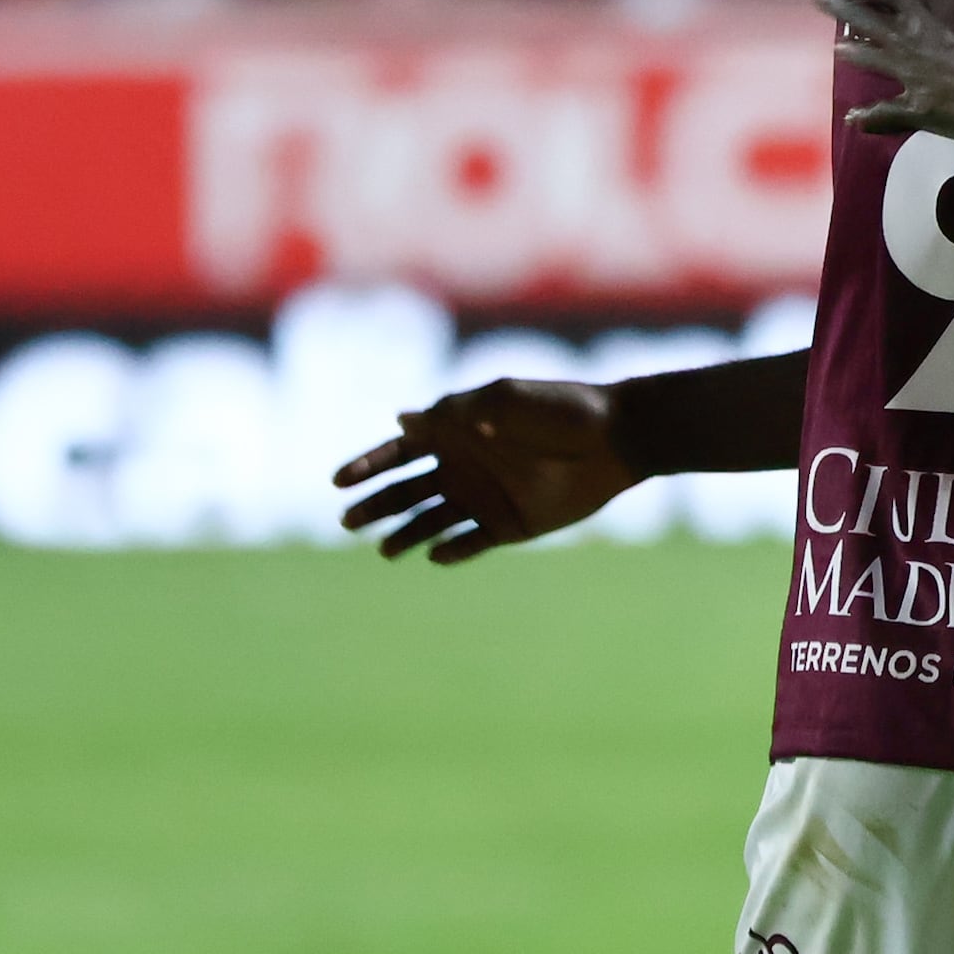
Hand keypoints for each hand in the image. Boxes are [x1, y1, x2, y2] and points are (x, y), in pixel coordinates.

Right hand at [334, 378, 638, 563]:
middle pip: (405, 492)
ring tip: (385, 548)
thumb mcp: (505, 400)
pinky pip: (469, 543)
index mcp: (456, 431)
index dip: (367, 465)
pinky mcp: (509, 525)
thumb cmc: (560, 410)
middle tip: (348, 521)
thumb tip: (400, 418)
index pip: (399, 451)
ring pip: (430, 522)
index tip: (339, 481)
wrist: (615, 439)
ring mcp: (484, 497)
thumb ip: (455, 412)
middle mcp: (463, 466)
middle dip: (374, 505)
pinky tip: (435, 554)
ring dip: (405, 534)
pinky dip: (450, 550)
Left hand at [813, 0, 953, 140]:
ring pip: (872, 59)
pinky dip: (869, 116)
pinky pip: (887, 113)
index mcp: (918, 1)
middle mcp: (903, 36)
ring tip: (838, 45)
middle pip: (864, 17)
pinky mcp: (921, 109)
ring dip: (853, 50)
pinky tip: (853, 118)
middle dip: (839, 5)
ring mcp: (909, 75)